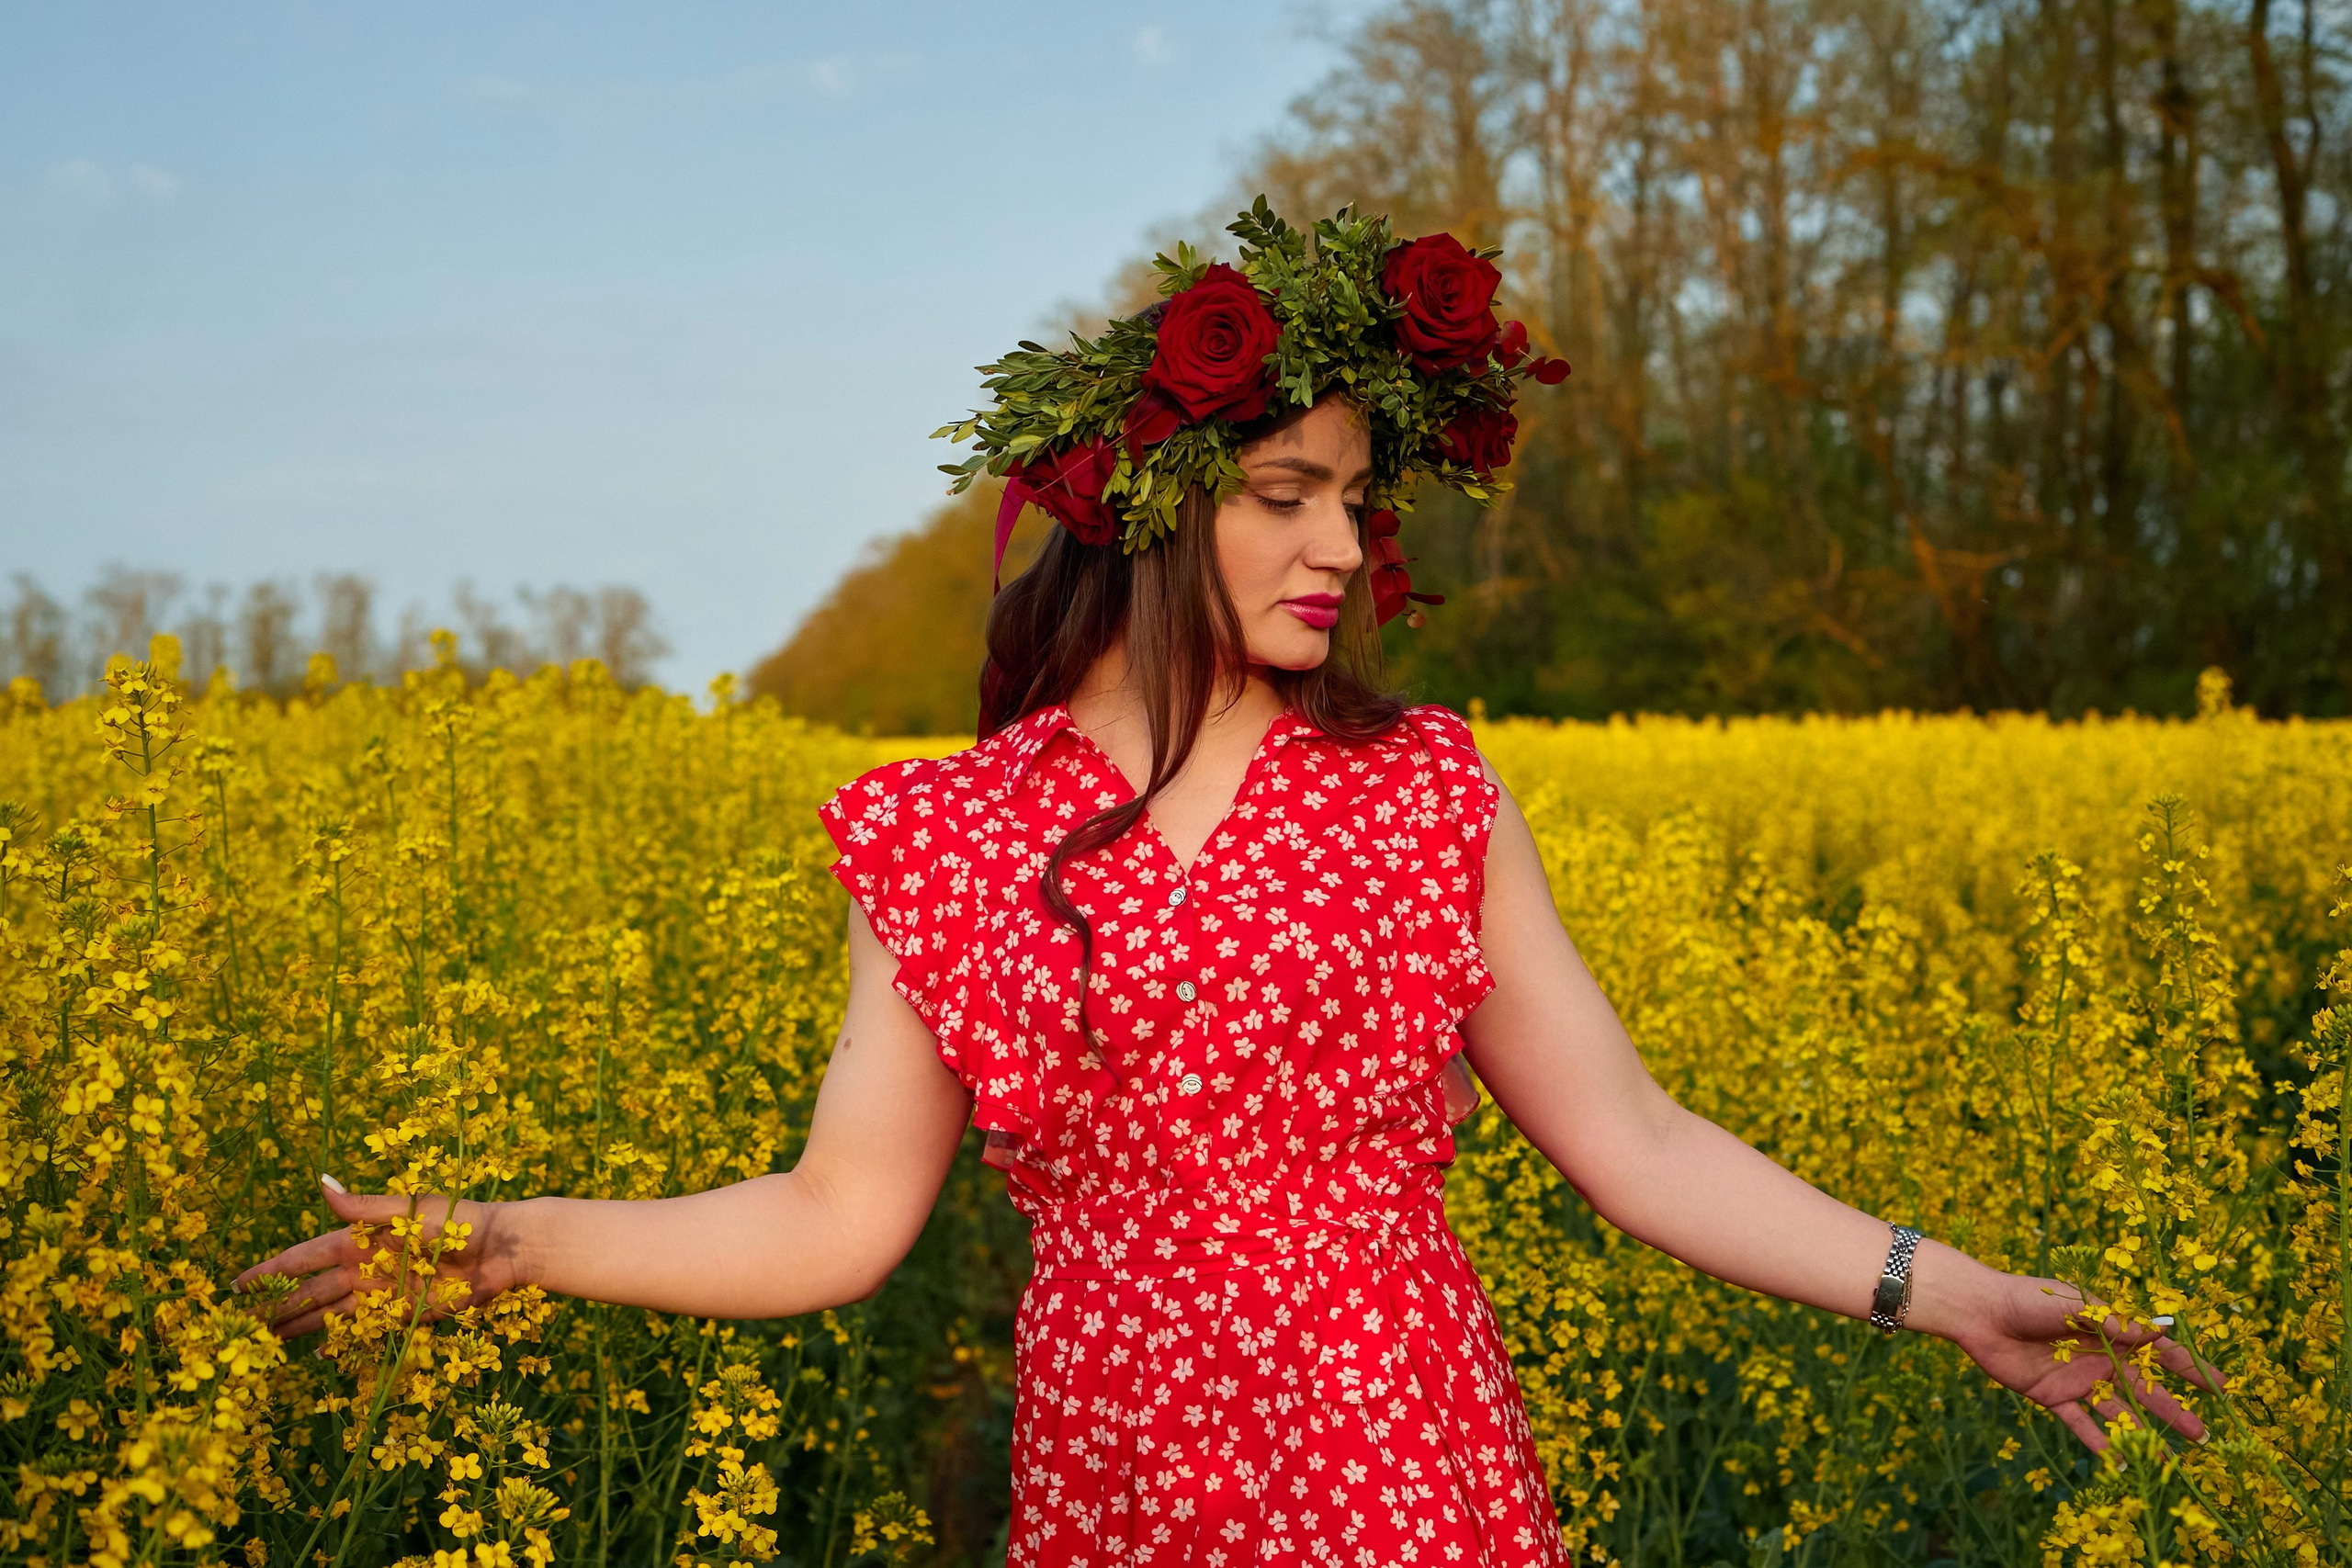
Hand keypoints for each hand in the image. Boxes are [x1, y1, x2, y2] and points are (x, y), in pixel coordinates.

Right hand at [233, 1176, 532, 1338]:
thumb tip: (322, 1182)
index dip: (270, 1271)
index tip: (235, 1285)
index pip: (302, 1258)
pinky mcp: (402, 1315)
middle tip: (239, 1327)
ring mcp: (381, 1294)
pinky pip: (362, 1331)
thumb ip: (363, 1207)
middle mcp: (364, 1268)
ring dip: (299, 1326)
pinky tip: (316, 1353)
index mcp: (359, 1239)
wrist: (503, 1249)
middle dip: (277, 1306)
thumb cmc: (459, 1218)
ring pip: (329, 1314)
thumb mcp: (408, 1210)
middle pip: (310, 1291)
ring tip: (265, 1342)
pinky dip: (339, 1341)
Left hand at [1946, 1269, 2223, 1450]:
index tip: (2222, 1388)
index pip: (2160, 1351)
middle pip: (2145, 1389)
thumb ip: (2111, 1321)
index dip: (2190, 1369)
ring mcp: (2079, 1379)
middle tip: (2204, 1436)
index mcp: (2112, 1330)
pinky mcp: (2053, 1396)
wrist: (1980, 1311)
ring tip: (2167, 1462)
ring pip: (2118, 1412)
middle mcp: (2101, 1357)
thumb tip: (2156, 1331)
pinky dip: (2097, 1444)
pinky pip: (2080, 1424)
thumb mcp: (2074, 1303)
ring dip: (2142, 1434)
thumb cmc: (2028, 1298)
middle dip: (2175, 1411)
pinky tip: (2117, 1463)